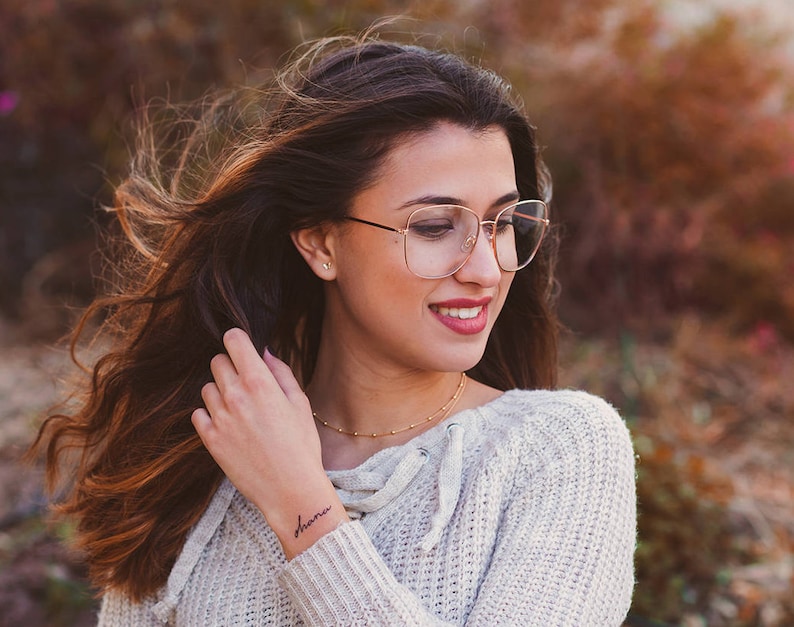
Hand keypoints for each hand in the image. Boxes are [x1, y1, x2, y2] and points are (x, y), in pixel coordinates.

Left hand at [192, 328, 346, 557]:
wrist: (290, 489)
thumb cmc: (301, 445)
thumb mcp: (300, 403)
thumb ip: (281, 373)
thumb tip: (264, 352)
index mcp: (260, 382)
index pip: (233, 340)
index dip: (237, 340)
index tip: (242, 348)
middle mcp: (236, 395)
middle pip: (218, 361)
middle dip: (230, 367)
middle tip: (246, 384)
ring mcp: (220, 418)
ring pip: (207, 387)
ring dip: (220, 392)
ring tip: (240, 410)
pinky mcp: (209, 439)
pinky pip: (198, 414)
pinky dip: (210, 416)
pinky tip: (229, 426)